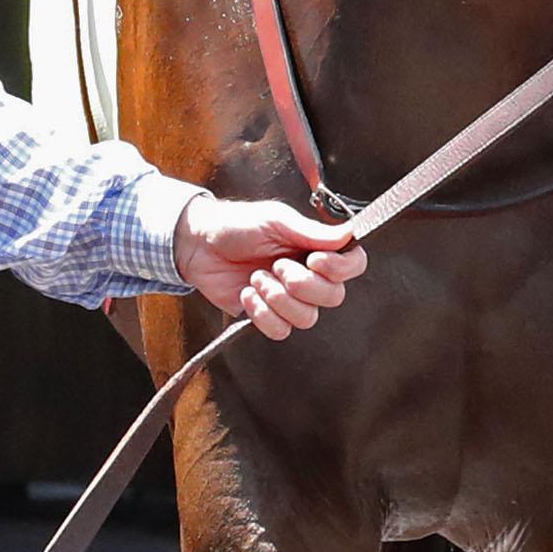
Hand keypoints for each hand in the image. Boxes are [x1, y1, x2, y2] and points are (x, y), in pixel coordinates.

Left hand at [173, 192, 367, 338]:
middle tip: (277, 266)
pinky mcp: (267, 317)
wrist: (198, 244)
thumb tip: (350, 234)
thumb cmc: (238, 225)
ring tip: (256, 277)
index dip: (340, 268)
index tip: (314, 259)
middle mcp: (309, 277)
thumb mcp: (276, 221)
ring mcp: (289, 299)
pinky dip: (262, 313)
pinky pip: (280, 330)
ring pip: (307, 318)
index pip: (353, 265)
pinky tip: (247, 293)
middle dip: (303, 284)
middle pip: (333, 297)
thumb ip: (312, 232)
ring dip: (279, 298)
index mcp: (317, 250)